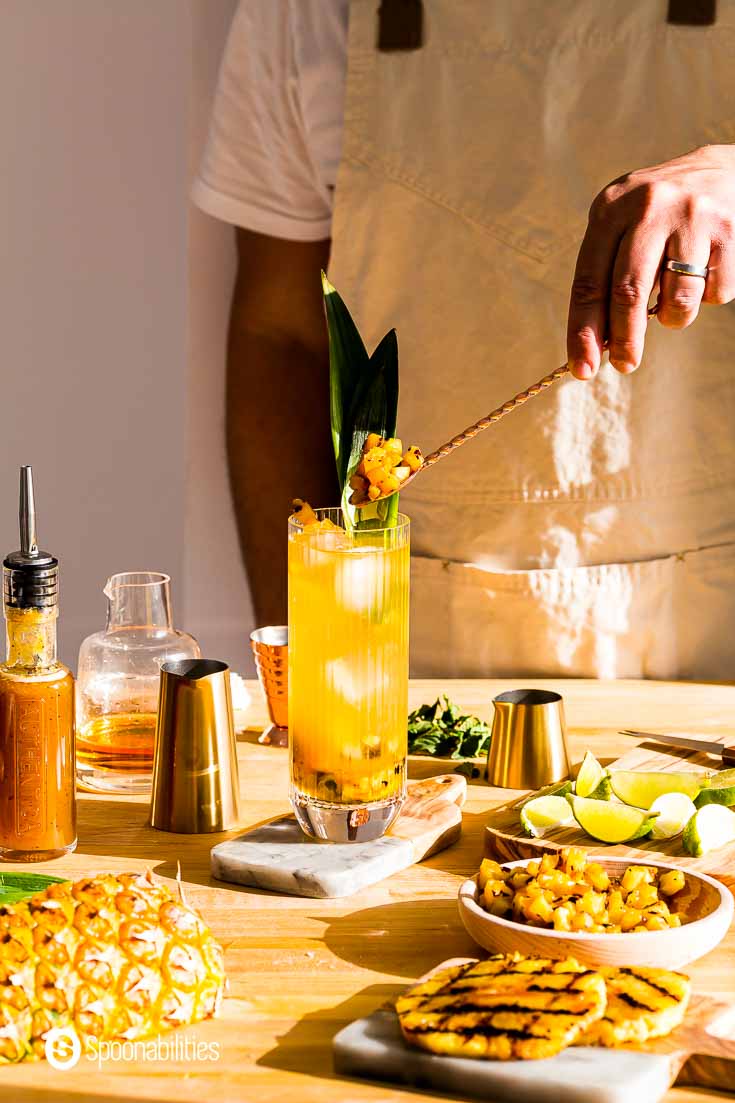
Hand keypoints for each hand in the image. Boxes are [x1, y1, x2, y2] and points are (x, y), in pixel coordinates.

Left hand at [567, 144, 734, 379]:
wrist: (724, 171)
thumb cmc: (661, 214)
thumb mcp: (624, 227)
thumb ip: (607, 275)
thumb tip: (598, 344)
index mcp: (610, 209)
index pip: (588, 282)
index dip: (583, 332)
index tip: (582, 369)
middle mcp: (648, 208)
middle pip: (627, 292)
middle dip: (625, 340)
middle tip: (624, 364)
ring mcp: (691, 216)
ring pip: (677, 300)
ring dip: (674, 318)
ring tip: (674, 304)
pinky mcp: (728, 230)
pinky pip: (715, 293)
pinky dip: (708, 297)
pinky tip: (706, 272)